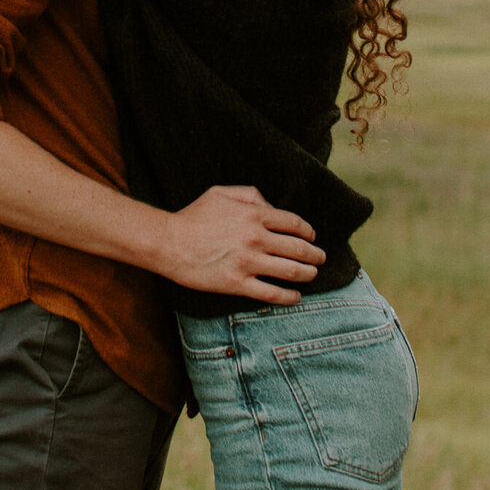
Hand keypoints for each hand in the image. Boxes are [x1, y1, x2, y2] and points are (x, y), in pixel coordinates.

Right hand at [158, 185, 325, 303]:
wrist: (169, 242)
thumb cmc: (194, 215)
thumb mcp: (222, 192)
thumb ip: (251, 194)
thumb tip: (271, 207)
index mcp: (254, 214)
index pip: (294, 223)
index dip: (308, 231)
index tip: (312, 237)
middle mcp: (256, 238)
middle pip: (297, 248)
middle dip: (315, 255)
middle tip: (321, 259)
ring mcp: (248, 263)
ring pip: (290, 271)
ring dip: (307, 274)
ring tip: (313, 275)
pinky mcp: (238, 284)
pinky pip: (271, 294)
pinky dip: (289, 297)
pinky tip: (296, 297)